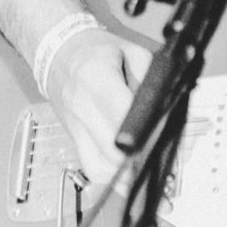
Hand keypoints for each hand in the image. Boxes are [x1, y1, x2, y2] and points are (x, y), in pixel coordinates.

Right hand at [41, 27, 151, 186]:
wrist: (60, 54)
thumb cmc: (96, 51)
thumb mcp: (131, 51)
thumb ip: (150, 77)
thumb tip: (166, 104)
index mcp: (96, 78)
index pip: (121, 113)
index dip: (144, 131)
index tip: (162, 137)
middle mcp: (82, 106)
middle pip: (111, 148)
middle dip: (139, 157)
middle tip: (161, 157)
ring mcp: (75, 126)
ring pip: (99, 165)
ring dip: (125, 174)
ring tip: (146, 170)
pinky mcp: (74, 139)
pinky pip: (91, 167)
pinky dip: (111, 175)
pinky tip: (128, 175)